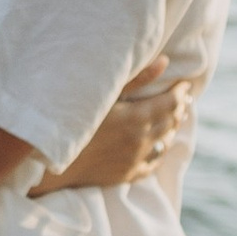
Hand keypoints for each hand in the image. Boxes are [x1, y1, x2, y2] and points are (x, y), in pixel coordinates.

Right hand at [37, 60, 194, 196]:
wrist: (52, 160)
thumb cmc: (73, 119)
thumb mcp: (104, 94)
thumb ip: (137, 78)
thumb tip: (165, 61)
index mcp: (137, 118)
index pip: (170, 102)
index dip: (180, 91)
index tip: (184, 83)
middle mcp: (141, 140)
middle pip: (171, 121)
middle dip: (179, 107)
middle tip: (182, 97)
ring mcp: (135, 160)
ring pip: (165, 142)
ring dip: (172, 128)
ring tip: (175, 117)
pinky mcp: (126, 174)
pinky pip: (153, 163)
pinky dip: (161, 150)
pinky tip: (160, 145)